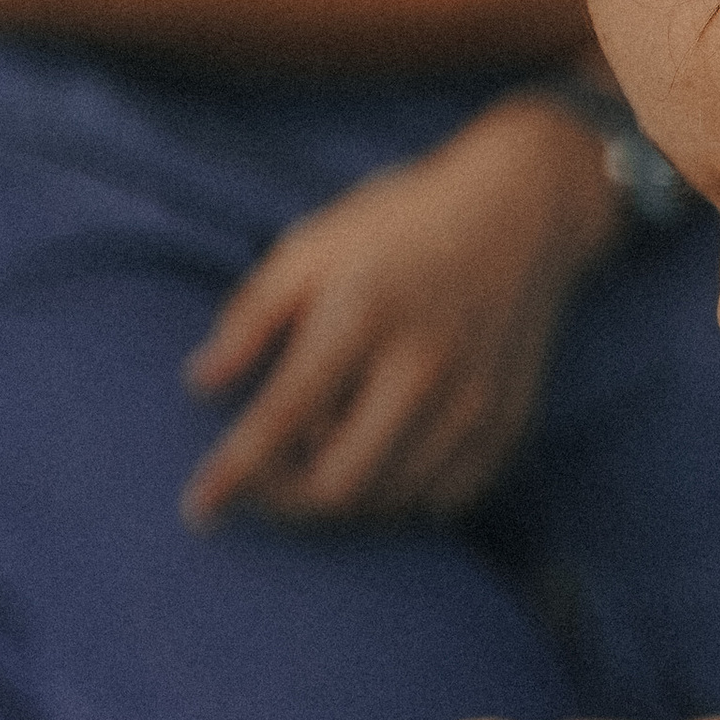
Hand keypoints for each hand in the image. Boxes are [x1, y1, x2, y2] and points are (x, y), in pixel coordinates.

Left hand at [180, 98, 617, 526]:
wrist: (521, 209)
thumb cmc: (399, 224)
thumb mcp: (312, 244)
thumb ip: (252, 315)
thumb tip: (202, 383)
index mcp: (364, 312)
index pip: (284, 417)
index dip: (235, 473)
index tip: (198, 510)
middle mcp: (423, 365)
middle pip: (338, 485)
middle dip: (284, 502)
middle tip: (260, 483)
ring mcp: (473, 400)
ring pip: (388, 501)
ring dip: (340, 499)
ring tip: (320, 456)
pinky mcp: (507, 423)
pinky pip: (441, 500)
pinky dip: (399, 496)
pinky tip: (381, 456)